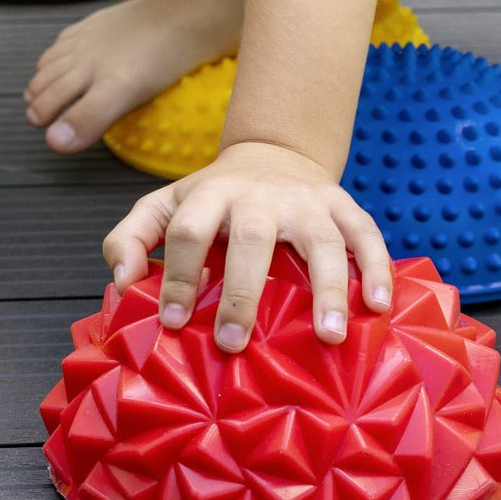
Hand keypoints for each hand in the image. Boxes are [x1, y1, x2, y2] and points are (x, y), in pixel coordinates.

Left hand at [101, 141, 393, 353]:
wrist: (271, 155)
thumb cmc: (211, 200)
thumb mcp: (162, 207)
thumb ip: (131, 239)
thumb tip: (122, 284)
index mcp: (210, 194)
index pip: (189, 231)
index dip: (179, 276)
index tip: (174, 322)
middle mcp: (260, 195)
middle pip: (253, 239)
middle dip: (242, 293)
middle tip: (234, 344)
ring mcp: (306, 200)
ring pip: (322, 240)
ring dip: (328, 287)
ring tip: (329, 335)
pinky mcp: (343, 206)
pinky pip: (367, 235)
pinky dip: (377, 268)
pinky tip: (377, 306)